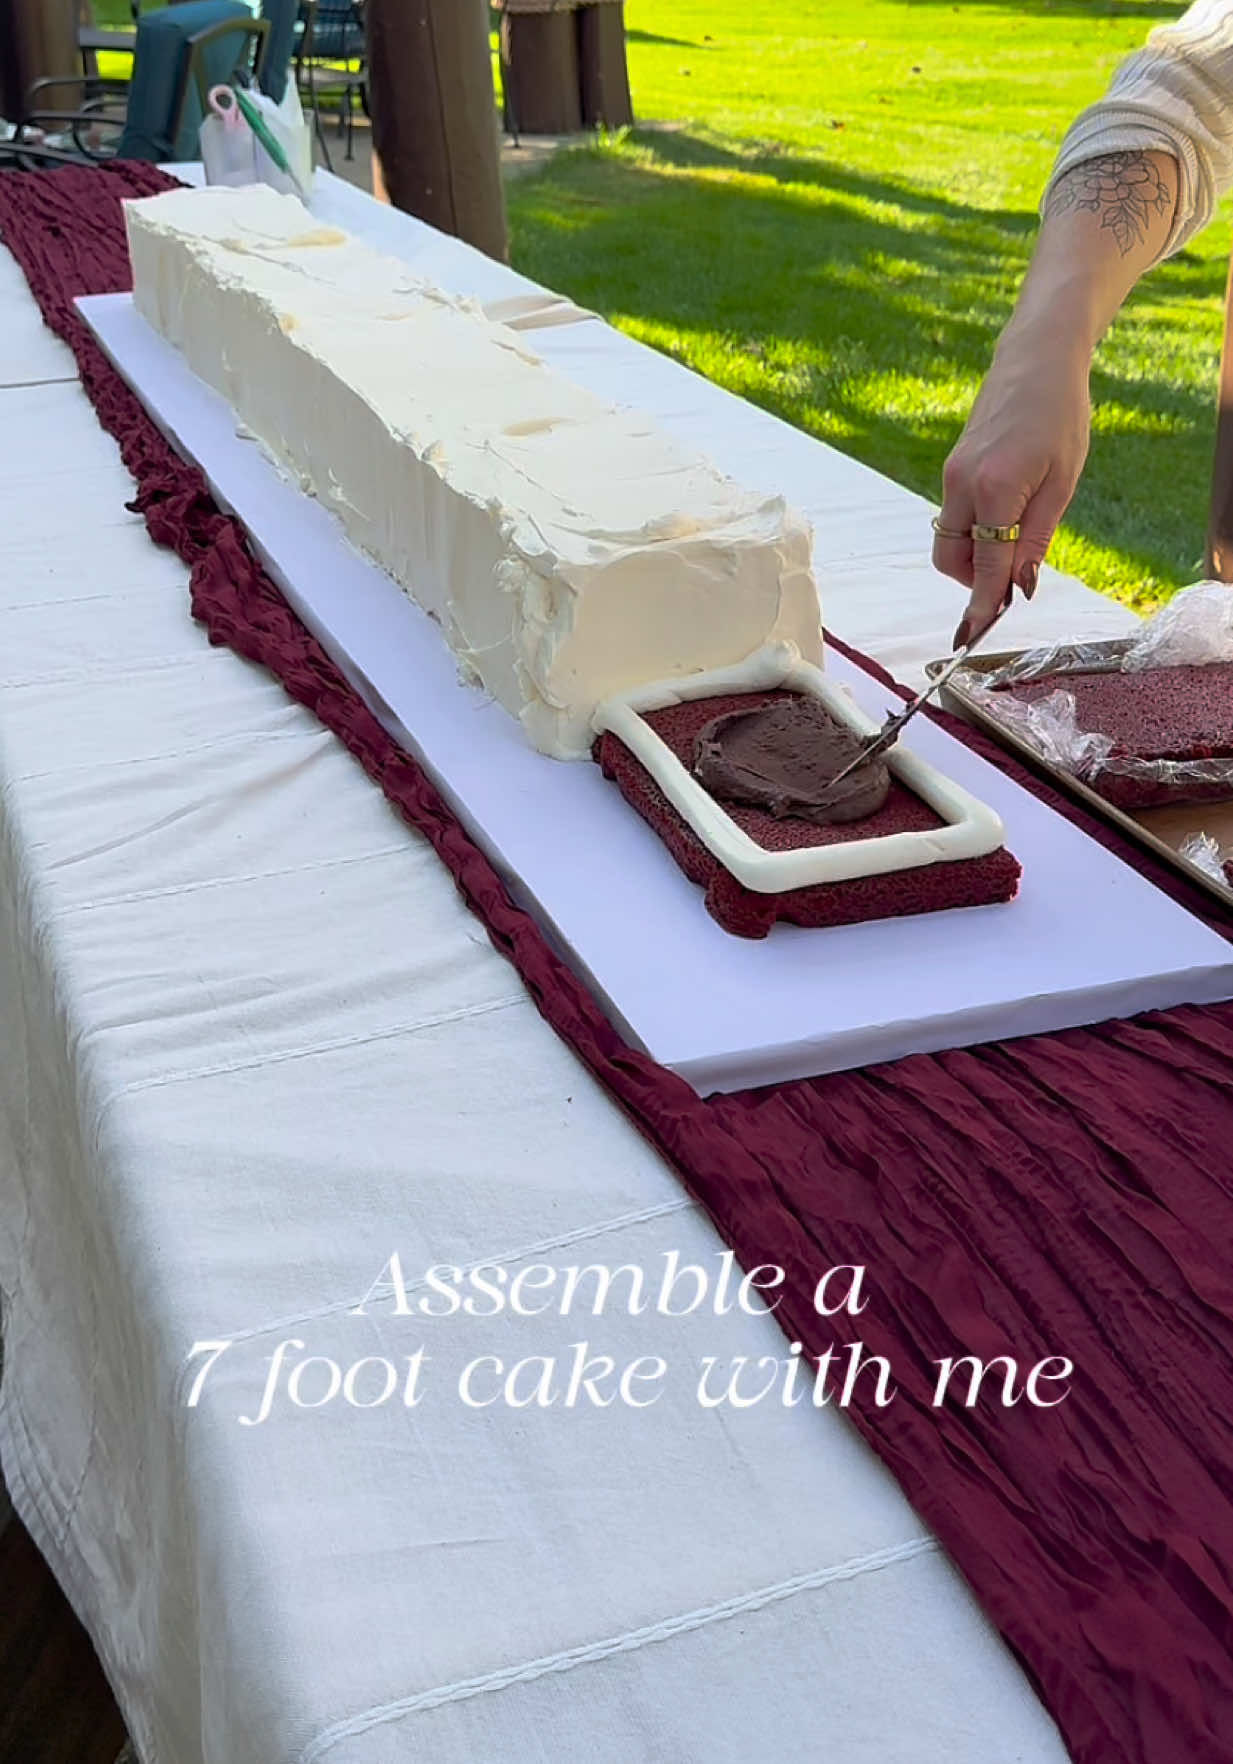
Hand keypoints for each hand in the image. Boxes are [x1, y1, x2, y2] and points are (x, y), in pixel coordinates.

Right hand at [933, 329, 1090, 646]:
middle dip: (974, 580)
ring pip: (949, 540)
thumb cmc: (1061, 414)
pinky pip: (954, 516)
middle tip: (1011, 577)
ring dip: (974, 555)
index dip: (984, 602)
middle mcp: (962, 484)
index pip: (986, 563)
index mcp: (996, 488)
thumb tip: (1019, 585)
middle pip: (951, 559)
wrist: (1036, 358)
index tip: (976, 633)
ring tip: (1014, 540)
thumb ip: (1037, 536)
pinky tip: (1004, 516)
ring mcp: (951, 475)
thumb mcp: (1063, 481)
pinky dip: (973, 530)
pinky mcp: (952, 467)